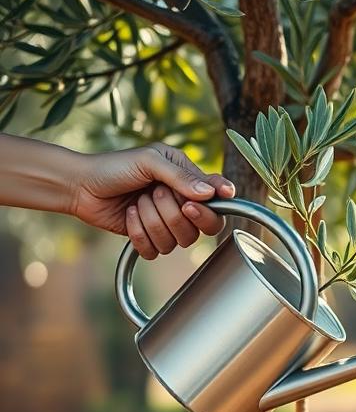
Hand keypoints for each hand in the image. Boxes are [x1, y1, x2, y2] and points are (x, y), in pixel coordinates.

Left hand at [71, 143, 234, 258]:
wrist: (80, 185)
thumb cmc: (114, 167)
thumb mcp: (149, 161)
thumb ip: (180, 176)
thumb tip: (209, 193)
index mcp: (189, 179)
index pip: (218, 200)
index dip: (213, 208)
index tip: (192, 205)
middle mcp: (183, 203)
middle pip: (204, 228)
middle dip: (175, 215)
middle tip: (154, 195)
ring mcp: (167, 222)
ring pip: (179, 241)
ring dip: (152, 221)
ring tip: (136, 203)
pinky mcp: (150, 238)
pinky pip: (157, 251)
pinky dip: (139, 235)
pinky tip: (129, 217)